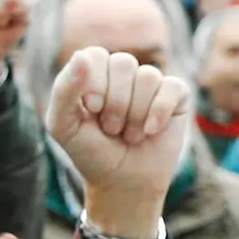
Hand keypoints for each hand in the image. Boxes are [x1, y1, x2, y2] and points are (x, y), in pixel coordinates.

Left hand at [47, 47, 190, 238]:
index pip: (95, 55)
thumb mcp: (63, 126)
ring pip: (147, 76)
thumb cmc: (91, 152)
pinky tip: (151, 131)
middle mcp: (122, 73)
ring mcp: (150, 83)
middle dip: (115, 104)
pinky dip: (159, 113)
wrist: (123, 183)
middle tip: (111, 129)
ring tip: (129, 135)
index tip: (92, 110)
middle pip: (123, 63)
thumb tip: (80, 56)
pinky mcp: (175, 96)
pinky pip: (172, 87)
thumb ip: (64, 91)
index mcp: (93, 72)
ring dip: (135, 114)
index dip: (95, 83)